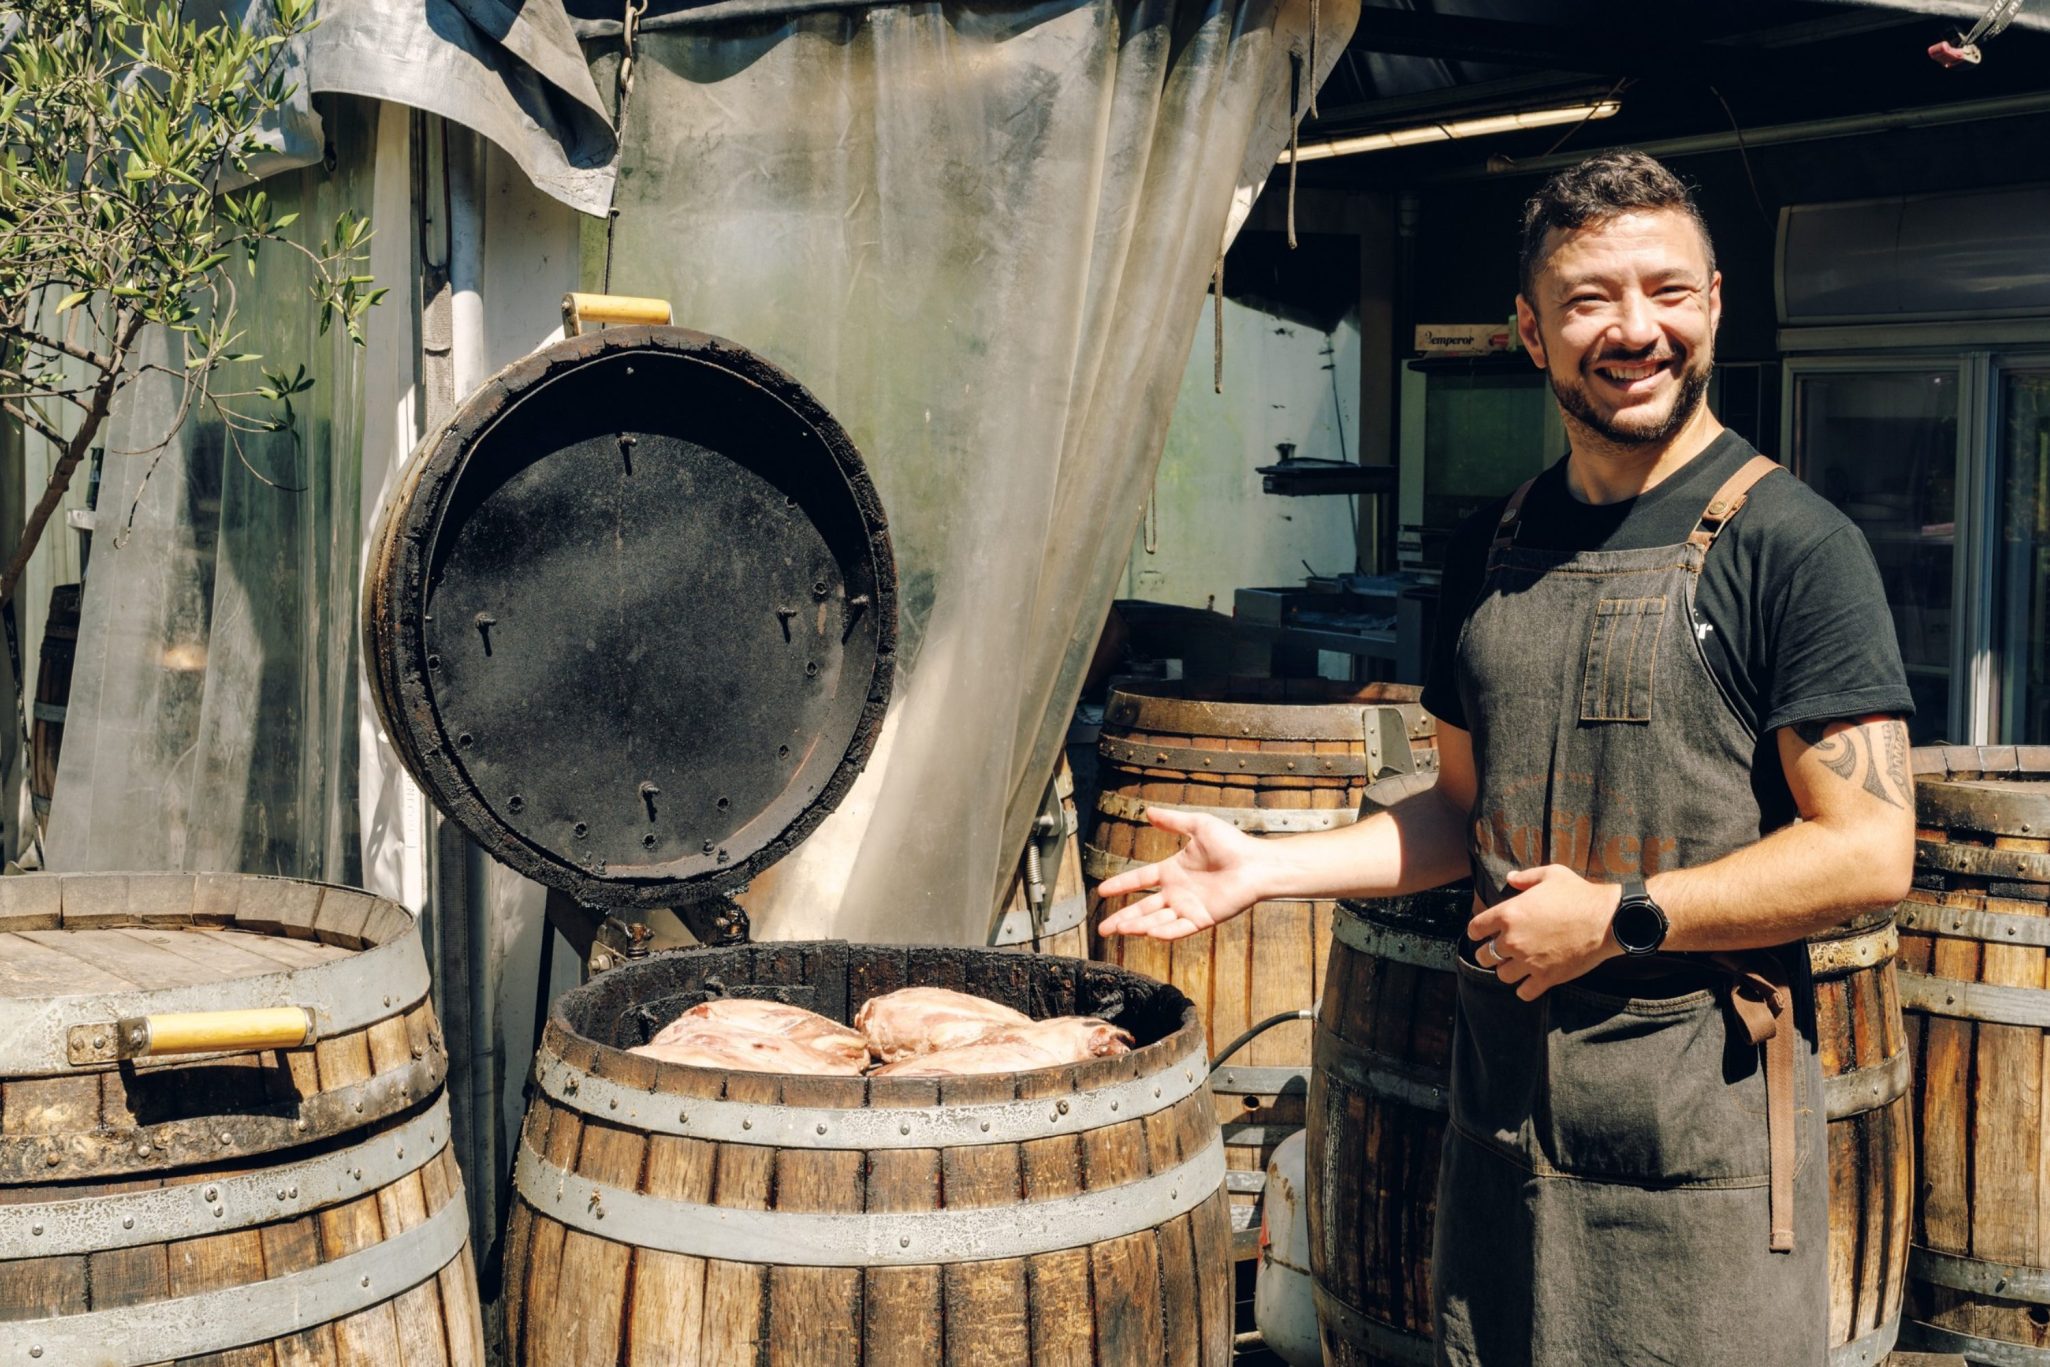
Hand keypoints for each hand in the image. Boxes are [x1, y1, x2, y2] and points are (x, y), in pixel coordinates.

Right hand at [1094, 805, 1264, 940]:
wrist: (1256, 863)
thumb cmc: (1233, 843)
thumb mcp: (1198, 826)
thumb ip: (1172, 821)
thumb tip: (1149, 811)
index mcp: (1173, 871)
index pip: (1141, 880)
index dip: (1121, 885)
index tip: (1102, 892)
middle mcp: (1178, 892)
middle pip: (1143, 909)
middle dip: (1122, 918)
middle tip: (1101, 928)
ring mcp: (1189, 907)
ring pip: (1157, 921)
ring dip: (1137, 926)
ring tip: (1118, 929)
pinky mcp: (1203, 919)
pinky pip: (1180, 929)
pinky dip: (1164, 932)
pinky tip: (1149, 933)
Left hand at [1466, 864, 1622, 1000]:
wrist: (1607, 919)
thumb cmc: (1579, 894)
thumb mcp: (1551, 875)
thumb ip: (1526, 877)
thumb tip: (1510, 877)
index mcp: (1508, 913)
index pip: (1475, 928)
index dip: (1476, 931)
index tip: (1480, 933)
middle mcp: (1513, 940)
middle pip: (1484, 956)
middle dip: (1488, 953)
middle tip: (1497, 952)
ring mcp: (1529, 961)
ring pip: (1502, 975)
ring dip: (1506, 970)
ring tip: (1515, 965)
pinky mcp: (1547, 977)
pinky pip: (1524, 992)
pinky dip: (1524, 989)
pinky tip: (1530, 981)